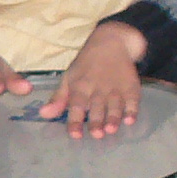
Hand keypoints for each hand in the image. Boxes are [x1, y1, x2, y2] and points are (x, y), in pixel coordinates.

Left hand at [41, 21, 147, 136]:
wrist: (111, 42)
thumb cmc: (86, 65)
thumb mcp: (69, 78)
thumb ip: (58, 99)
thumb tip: (43, 115)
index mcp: (80, 86)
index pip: (76, 105)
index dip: (75, 121)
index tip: (75, 135)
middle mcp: (98, 88)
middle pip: (97, 107)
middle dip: (96, 121)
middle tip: (97, 135)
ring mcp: (116, 87)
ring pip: (115, 105)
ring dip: (114, 118)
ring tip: (111, 129)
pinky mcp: (131, 86)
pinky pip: (133, 100)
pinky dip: (132, 110)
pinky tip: (130, 120)